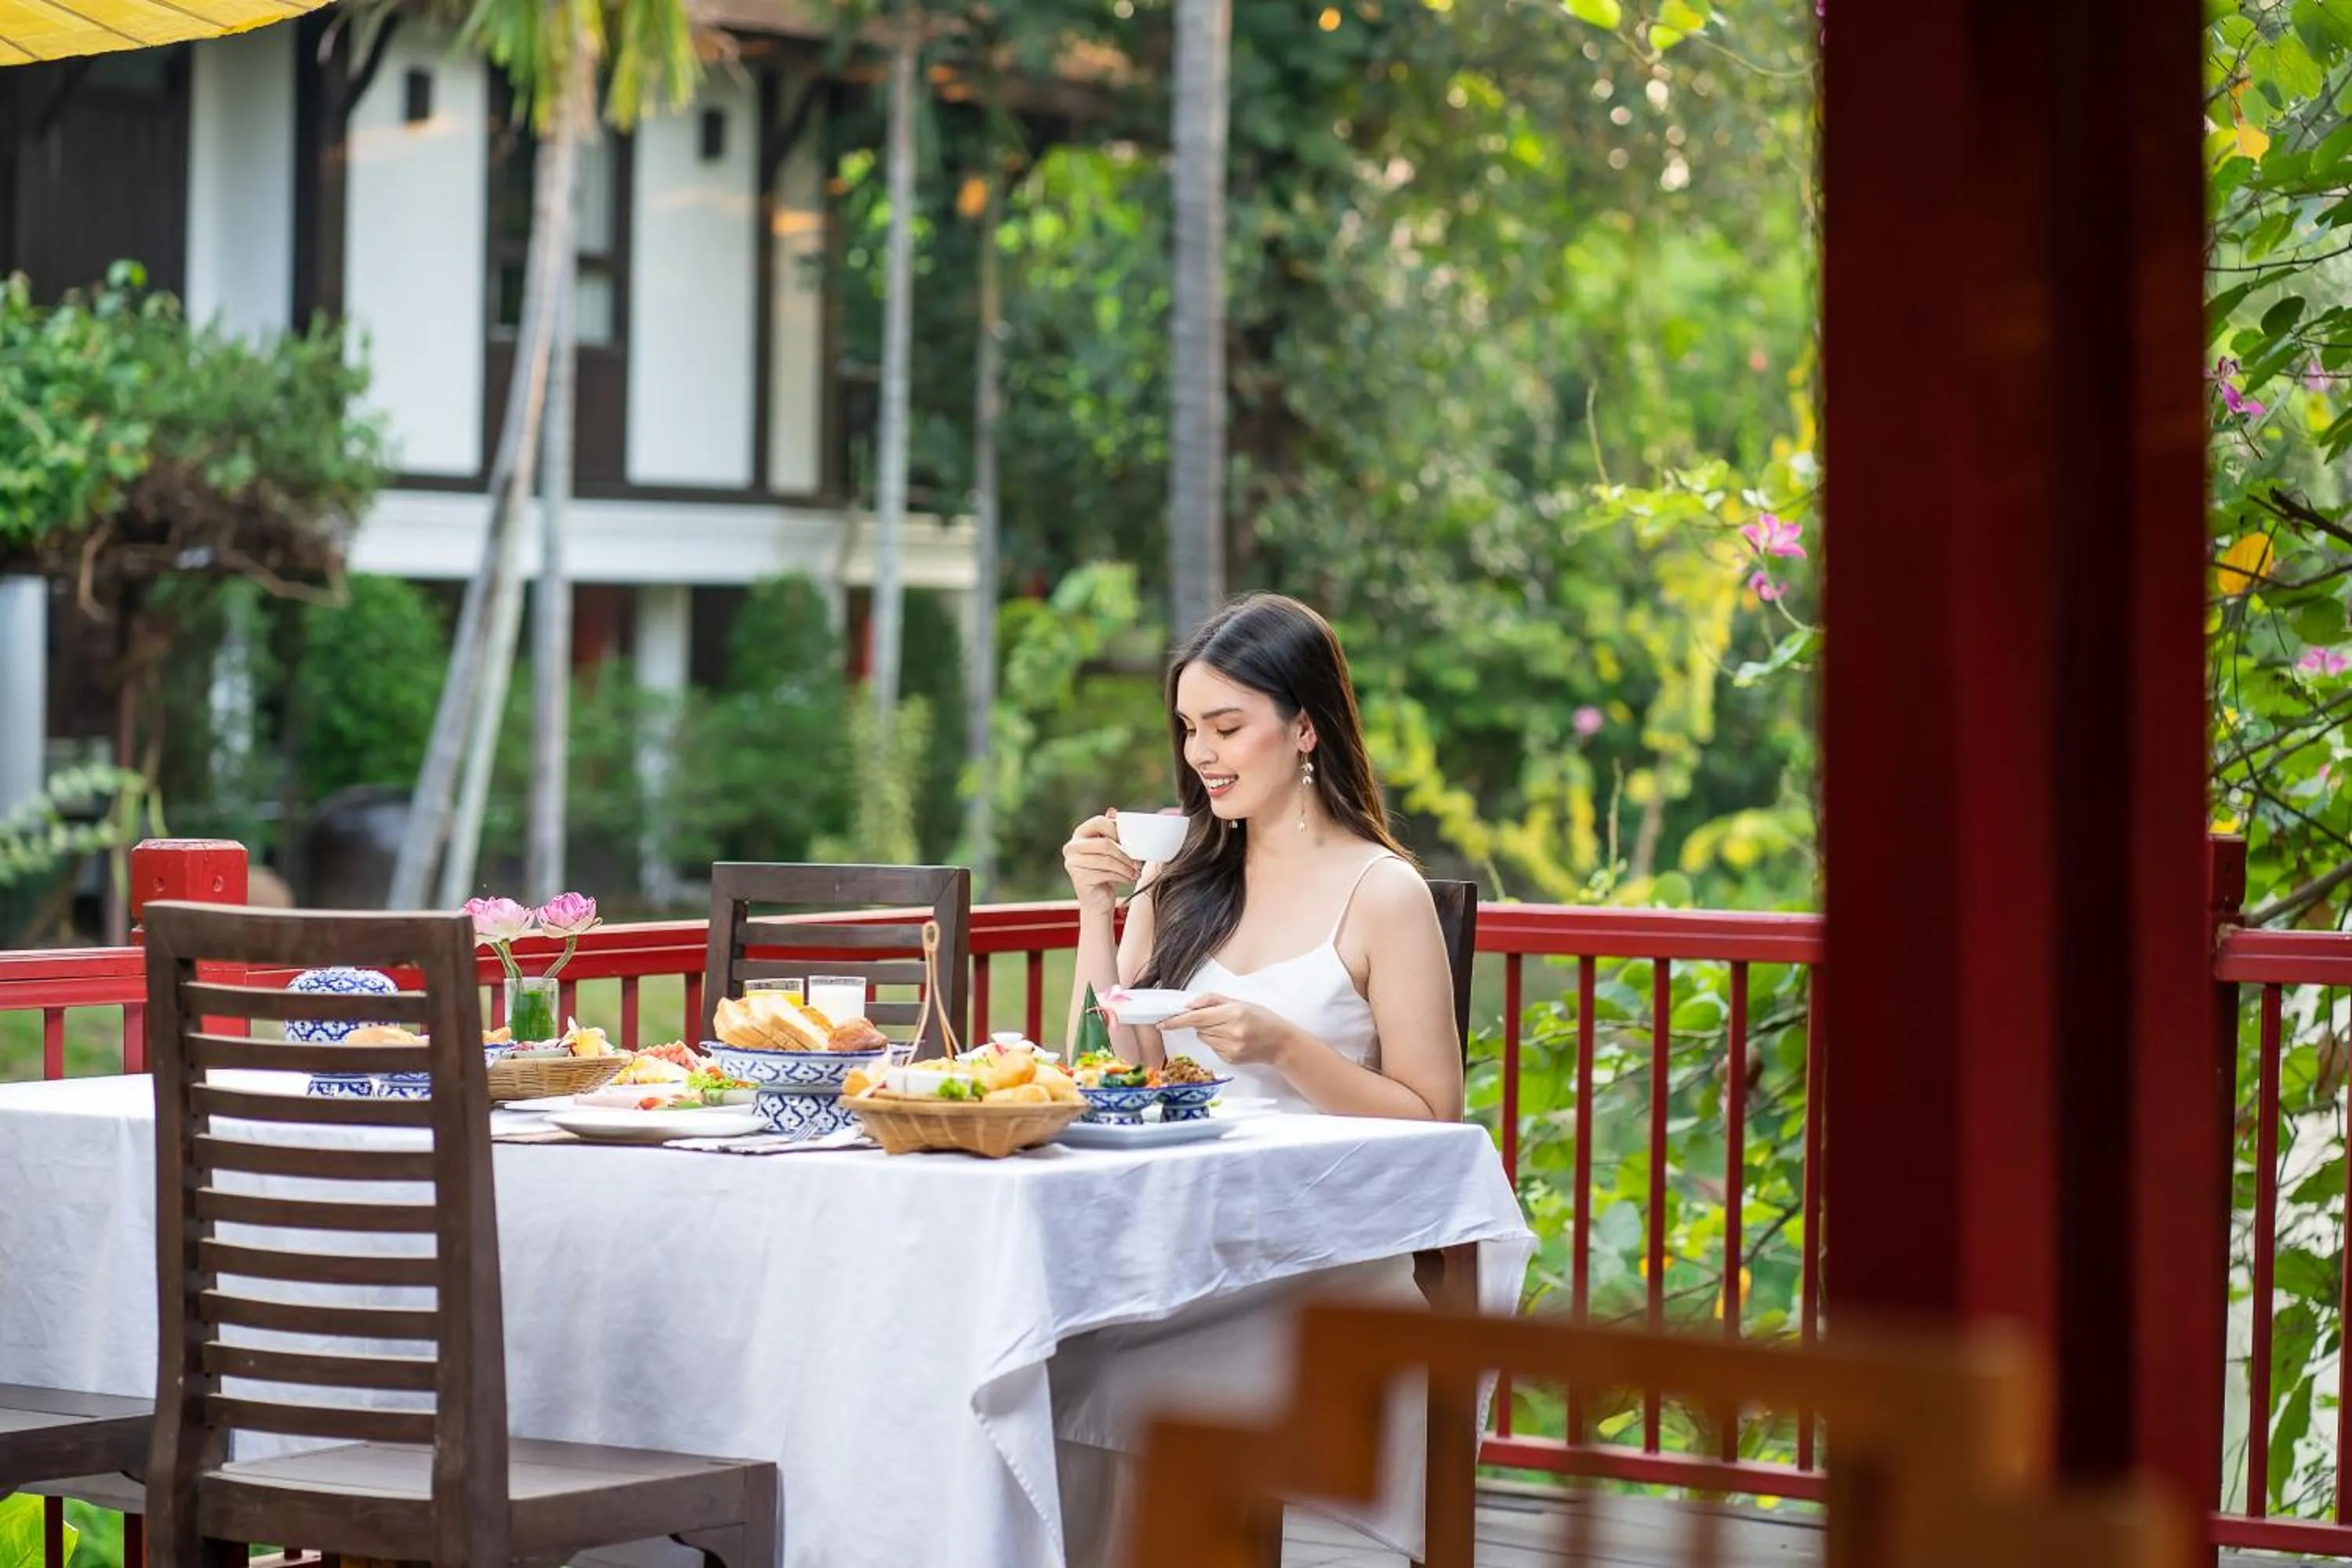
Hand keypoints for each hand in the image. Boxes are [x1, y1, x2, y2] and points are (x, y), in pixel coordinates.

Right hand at [1062, 811, 1141, 914]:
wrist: (1098, 900)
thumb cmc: (1107, 872)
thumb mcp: (1111, 850)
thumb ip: (1111, 832)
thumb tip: (1112, 811)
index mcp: (1079, 834)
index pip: (1099, 821)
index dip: (1117, 829)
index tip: (1129, 842)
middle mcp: (1071, 847)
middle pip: (1104, 843)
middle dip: (1125, 854)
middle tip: (1138, 862)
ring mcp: (1072, 863)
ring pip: (1107, 860)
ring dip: (1126, 867)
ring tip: (1136, 872)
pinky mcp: (1078, 878)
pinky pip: (1106, 874)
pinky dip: (1122, 877)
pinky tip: (1128, 879)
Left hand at [1159, 994, 1298, 1066]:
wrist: (1280, 1042)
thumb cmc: (1260, 1018)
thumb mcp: (1239, 1001)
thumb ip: (1212, 1000)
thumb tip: (1188, 1005)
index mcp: (1233, 1013)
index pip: (1197, 1017)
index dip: (1177, 1020)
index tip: (1162, 1023)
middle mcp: (1231, 1032)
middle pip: (1198, 1028)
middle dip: (1200, 1022)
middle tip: (1217, 1018)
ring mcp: (1230, 1048)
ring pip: (1204, 1038)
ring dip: (1209, 1032)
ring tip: (1228, 1029)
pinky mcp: (1230, 1059)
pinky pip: (1213, 1048)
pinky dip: (1217, 1042)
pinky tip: (1233, 1039)